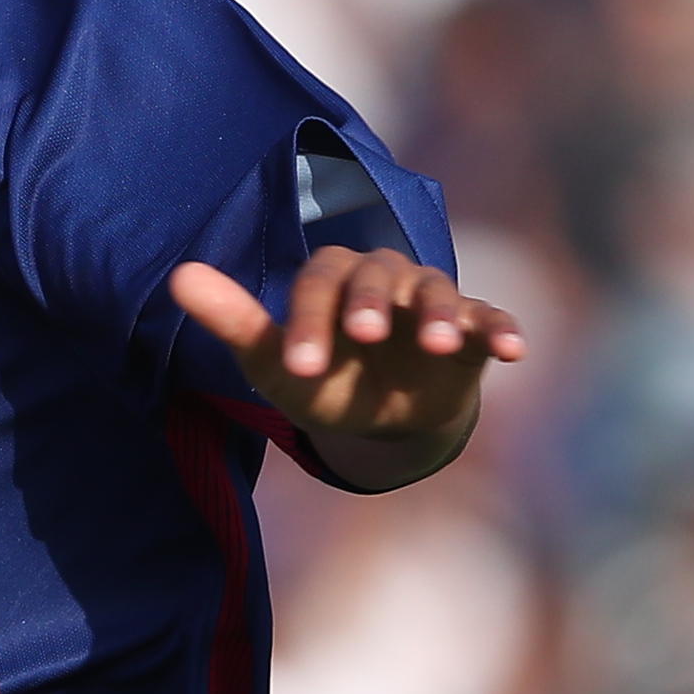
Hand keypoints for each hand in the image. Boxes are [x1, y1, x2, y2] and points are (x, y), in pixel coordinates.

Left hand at [164, 244, 521, 482]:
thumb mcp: (273, 361)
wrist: (382, 419)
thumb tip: (177, 275)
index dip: (308, 321)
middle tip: (361, 337)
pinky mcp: (471, 331)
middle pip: (376, 277)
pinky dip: (502, 331)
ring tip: (438, 344)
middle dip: (369, 304)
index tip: (301, 367)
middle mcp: (382, 278)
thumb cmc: (323, 379)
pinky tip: (515, 350)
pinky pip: (489, 322)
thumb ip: (233, 319)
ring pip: (435, 293)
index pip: (317, 284)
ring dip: (438, 315)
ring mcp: (429, 302)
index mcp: (332, 277)